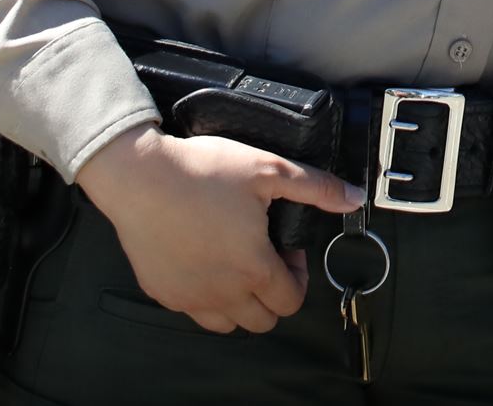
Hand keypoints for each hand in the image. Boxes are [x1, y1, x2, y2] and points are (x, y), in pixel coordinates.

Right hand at [75, 123, 365, 333]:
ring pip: (228, 324)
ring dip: (240, 302)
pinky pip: (193, 310)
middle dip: (273, 293)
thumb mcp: (268, 169)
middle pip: (263, 320)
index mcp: (254, 268)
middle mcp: (223, 293)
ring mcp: (190, 297)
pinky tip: (204, 261)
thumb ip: (316, 187)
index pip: (291, 301)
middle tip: (265, 256)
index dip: (298, 275)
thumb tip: (353, 198)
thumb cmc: (202, 171)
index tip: (286, 247)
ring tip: (235, 263)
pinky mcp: (163, 293)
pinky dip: (205, 297)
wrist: (139, 176)